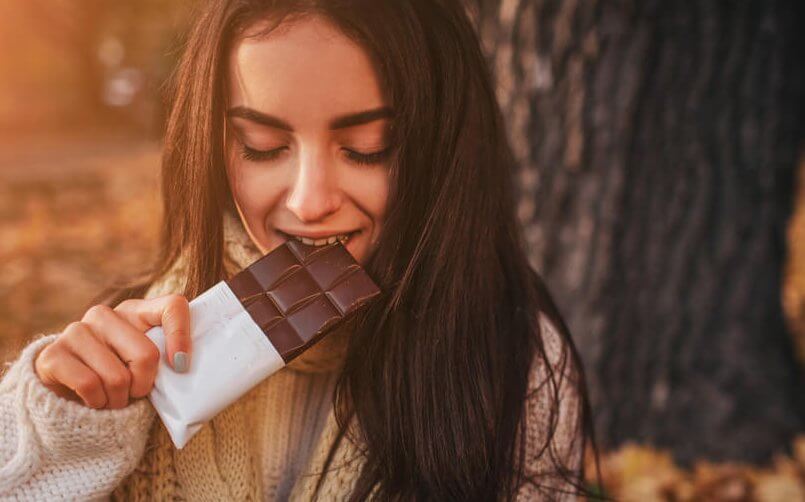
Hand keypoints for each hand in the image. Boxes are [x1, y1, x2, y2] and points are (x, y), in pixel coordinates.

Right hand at [33, 294, 190, 408]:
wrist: (66, 390)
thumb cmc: (119, 375)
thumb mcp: (144, 363)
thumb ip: (163, 358)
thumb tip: (183, 368)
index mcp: (136, 310)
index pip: (173, 306)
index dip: (182, 334)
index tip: (182, 365)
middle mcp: (105, 314)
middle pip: (146, 354)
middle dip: (144, 385)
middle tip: (135, 393)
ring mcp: (76, 331)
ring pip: (117, 377)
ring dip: (119, 400)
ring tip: (113, 399)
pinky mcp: (53, 355)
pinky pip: (89, 385)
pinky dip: (97, 403)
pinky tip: (94, 401)